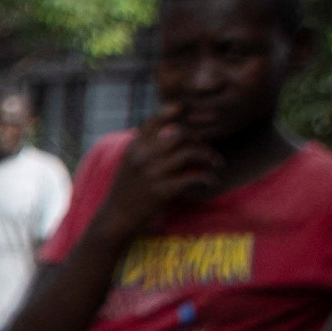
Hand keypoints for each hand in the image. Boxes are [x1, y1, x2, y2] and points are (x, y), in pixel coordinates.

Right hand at [111, 113, 231, 232]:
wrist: (115, 219)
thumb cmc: (126, 190)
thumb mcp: (129, 163)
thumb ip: (146, 147)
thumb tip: (172, 131)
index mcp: (134, 147)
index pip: (155, 120)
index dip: (172, 111)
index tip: (186, 111)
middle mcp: (142, 156)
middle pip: (180, 134)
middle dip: (198, 139)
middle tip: (205, 148)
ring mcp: (152, 173)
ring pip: (190, 153)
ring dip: (207, 157)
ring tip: (215, 163)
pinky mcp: (162, 191)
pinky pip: (193, 178)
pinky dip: (206, 178)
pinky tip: (210, 181)